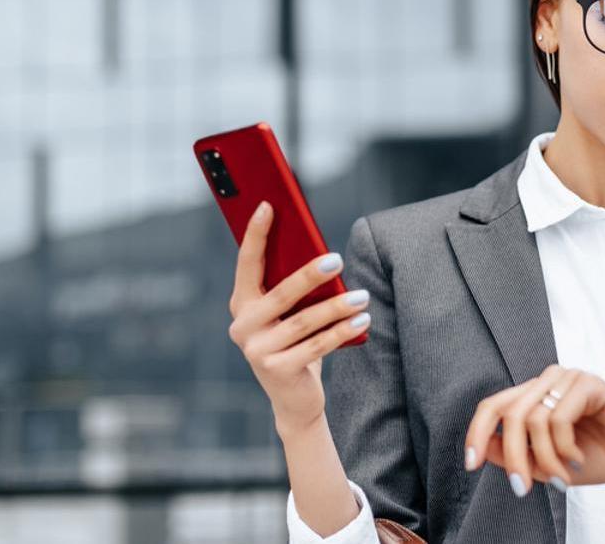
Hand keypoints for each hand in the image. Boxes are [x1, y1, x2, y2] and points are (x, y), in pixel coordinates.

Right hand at [227, 201, 372, 435]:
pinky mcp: (277, 370)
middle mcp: (243, 326)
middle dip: (310, 274)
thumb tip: (322, 256)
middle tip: (337, 259)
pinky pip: (316, 346)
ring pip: (303, 321)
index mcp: (242, 304)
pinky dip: (341, 332)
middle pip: (280, 293)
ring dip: (336, 307)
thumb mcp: (290, 313)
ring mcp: (257, 350)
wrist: (293, 398)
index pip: (247, 263)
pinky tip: (362, 319)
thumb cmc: (295, 342)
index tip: (269, 205)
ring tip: (362, 297)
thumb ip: (294, 288)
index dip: (256, 234)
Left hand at [462, 365, 604, 496]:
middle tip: (522, 488)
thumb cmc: (598, 456)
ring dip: (545, 458)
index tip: (471, 464)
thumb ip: (515, 455)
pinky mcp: (588, 382)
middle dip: (514, 458)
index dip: (476, 433)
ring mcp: (566, 378)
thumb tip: (484, 449)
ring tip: (562, 476)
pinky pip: (558, 417)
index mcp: (533, 396)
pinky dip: (564, 446)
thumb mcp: (547, 464)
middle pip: (509, 415)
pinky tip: (578, 457)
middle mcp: (546, 382)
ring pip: (533, 418)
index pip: (493, 406)